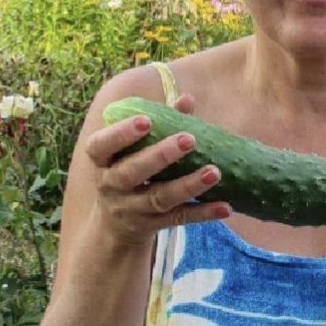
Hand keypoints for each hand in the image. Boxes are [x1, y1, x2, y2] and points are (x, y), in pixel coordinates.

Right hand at [83, 93, 229, 247]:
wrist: (116, 225)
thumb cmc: (129, 169)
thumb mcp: (132, 149)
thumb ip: (159, 122)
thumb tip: (187, 99)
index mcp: (102, 160)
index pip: (101, 146)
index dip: (121, 134)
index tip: (145, 121)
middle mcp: (111, 186)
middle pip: (132, 172)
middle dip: (160, 155)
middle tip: (189, 139)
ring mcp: (130, 209)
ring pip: (159, 198)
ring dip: (188, 185)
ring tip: (214, 171)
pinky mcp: (151, 226)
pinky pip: (178, 218)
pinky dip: (202, 213)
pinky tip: (225, 207)